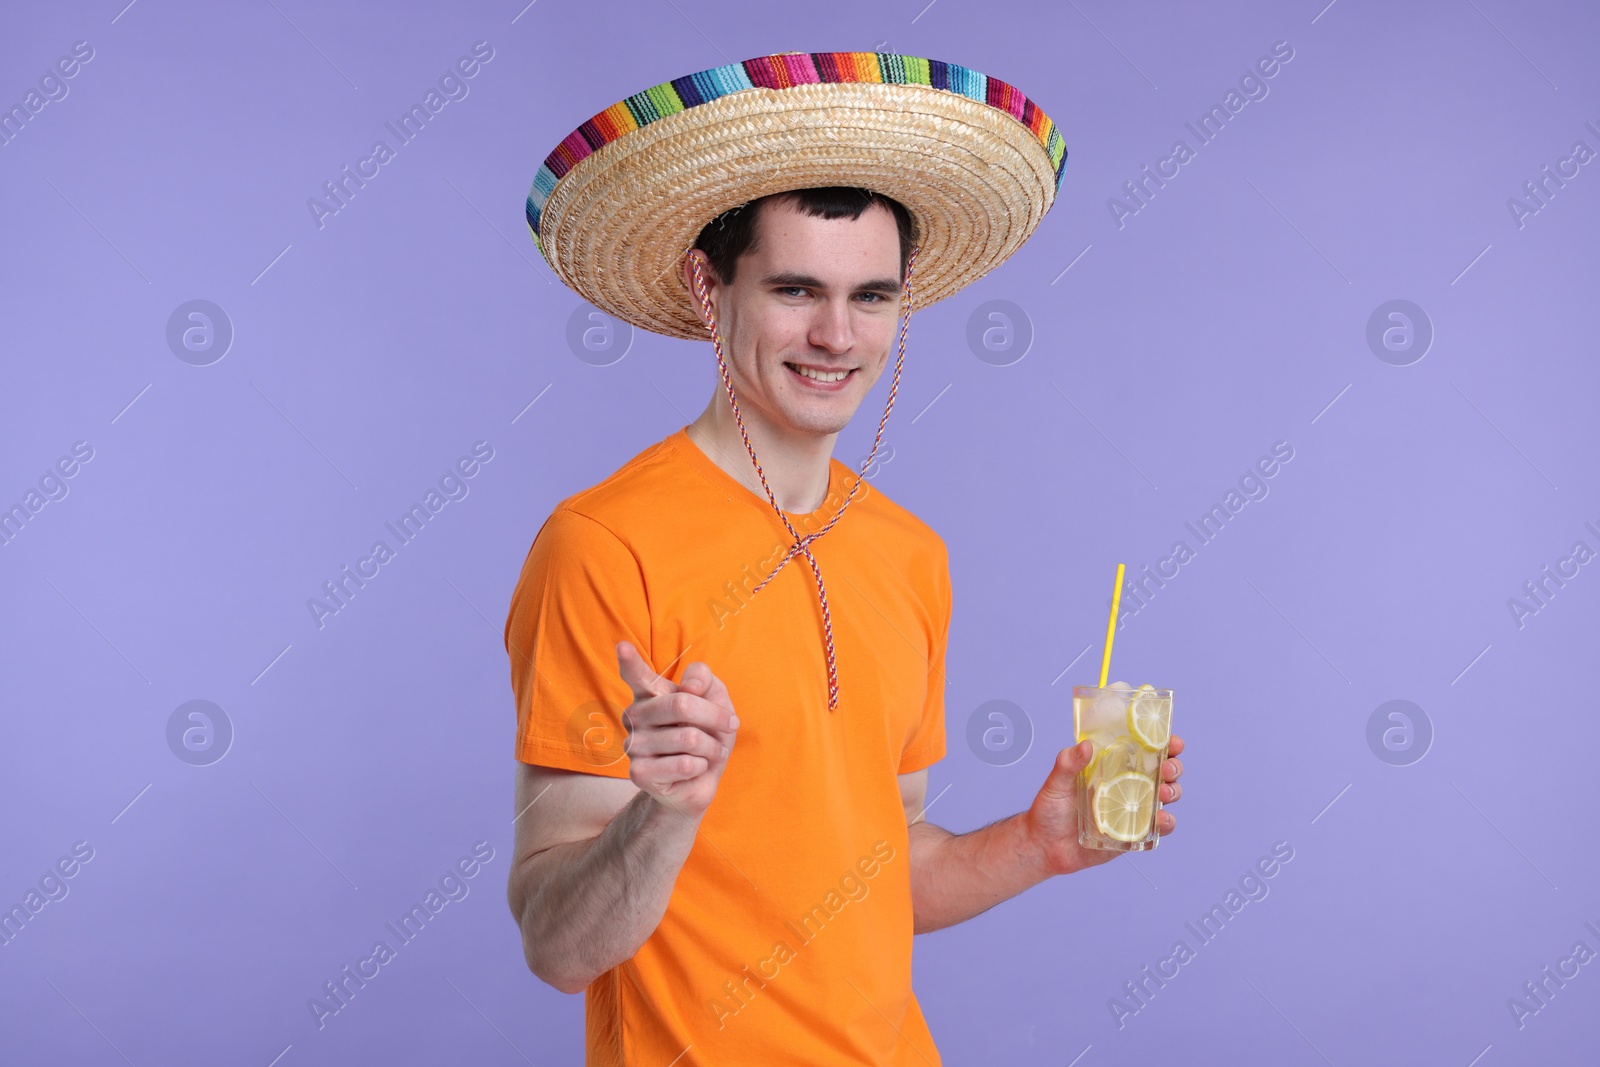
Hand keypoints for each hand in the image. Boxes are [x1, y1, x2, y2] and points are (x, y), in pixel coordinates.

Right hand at [615, 641, 739, 819]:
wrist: (700, 779)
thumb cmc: (707, 733)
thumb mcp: (715, 699)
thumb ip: (704, 680)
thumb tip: (689, 688)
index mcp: (650, 693)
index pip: (636, 674)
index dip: (630, 660)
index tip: (623, 646)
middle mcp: (635, 715)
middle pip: (682, 704)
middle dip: (716, 717)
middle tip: (730, 725)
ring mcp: (633, 744)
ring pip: (689, 737)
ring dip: (712, 747)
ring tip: (709, 751)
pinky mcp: (639, 773)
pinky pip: (684, 763)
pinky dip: (701, 766)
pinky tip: (693, 768)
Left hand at [1024, 733, 1185, 876]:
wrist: (1045, 847)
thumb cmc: (1050, 810)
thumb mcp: (1055, 783)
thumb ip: (1067, 763)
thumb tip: (1085, 746)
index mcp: (1113, 767)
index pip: (1145, 750)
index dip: (1164, 743)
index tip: (1172, 741)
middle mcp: (1128, 786)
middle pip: (1164, 772)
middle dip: (1174, 767)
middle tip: (1167, 769)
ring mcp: (1133, 810)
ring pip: (1167, 797)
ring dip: (1174, 792)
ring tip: (1165, 794)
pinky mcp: (1134, 834)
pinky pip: (1159, 828)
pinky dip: (1167, 823)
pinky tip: (1162, 819)